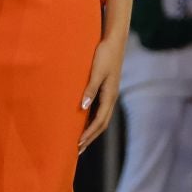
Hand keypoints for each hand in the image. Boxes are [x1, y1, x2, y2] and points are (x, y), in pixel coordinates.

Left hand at [77, 36, 125, 153]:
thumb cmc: (104, 54)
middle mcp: (111, 97)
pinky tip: (84, 121)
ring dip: (92, 130)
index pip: (99, 121)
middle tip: (77, 150)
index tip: (78, 144)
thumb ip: (90, 90)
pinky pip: (100, 110)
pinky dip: (93, 119)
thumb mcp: (96, 72)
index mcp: (109, 95)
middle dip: (90, 137)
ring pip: (102, 118)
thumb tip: (83, 108)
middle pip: (102, 123)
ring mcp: (110, 94)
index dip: (89, 134)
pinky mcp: (107, 89)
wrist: (114, 41)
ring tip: (81, 141)